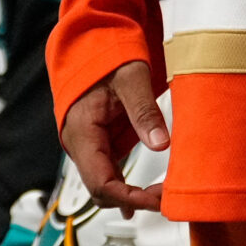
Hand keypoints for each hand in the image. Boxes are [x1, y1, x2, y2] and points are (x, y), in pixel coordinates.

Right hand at [60, 61, 165, 214]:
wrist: (90, 45)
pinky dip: (126, 185)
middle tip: (165, 198)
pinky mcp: (99, 142)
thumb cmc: (104, 56)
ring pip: (105, 184)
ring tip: (161, 196)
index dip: (128, 197)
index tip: (155, 200)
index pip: (101, 182)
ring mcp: (88, 145)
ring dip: (131, 195)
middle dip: (132, 200)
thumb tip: (160, 143)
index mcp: (82, 131)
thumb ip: (144, 111)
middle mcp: (80, 144)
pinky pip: (110, 172)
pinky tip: (141, 197)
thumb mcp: (131, 78)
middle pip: (102, 190)